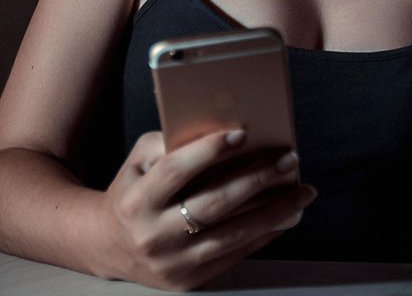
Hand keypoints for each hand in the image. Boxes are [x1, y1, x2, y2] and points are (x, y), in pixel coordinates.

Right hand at [96, 130, 316, 291]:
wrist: (107, 244)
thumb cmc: (133, 189)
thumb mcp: (139, 160)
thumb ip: (169, 143)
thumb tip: (218, 132)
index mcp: (137, 200)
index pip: (176, 171)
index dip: (209, 151)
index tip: (242, 134)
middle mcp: (153, 235)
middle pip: (213, 204)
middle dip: (256, 179)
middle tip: (288, 159)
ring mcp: (173, 263)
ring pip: (232, 235)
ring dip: (274, 211)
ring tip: (301, 191)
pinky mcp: (190, 282)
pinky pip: (236, 255)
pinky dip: (265, 234)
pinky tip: (286, 216)